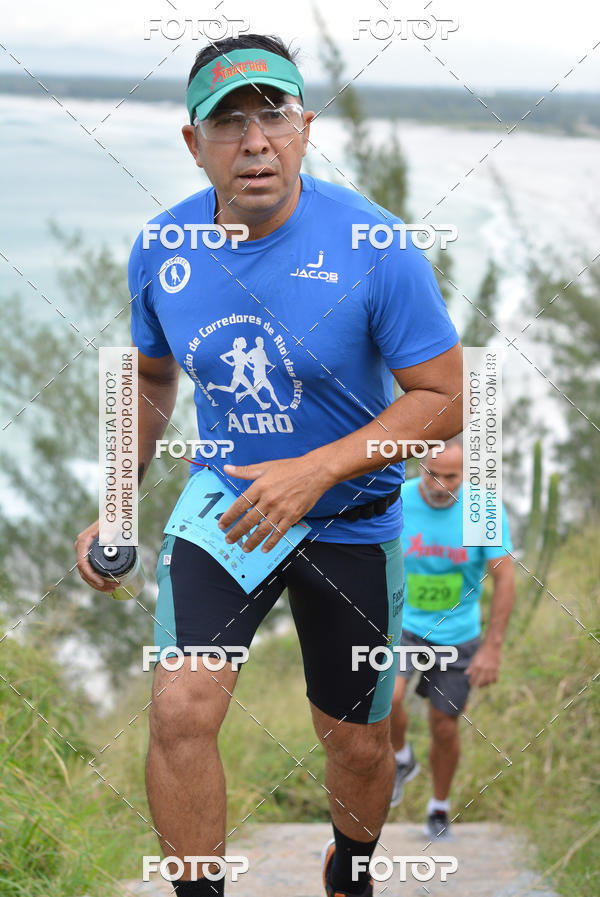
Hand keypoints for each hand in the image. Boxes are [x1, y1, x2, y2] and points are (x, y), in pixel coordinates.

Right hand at [74, 520, 116, 592]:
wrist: (115, 512)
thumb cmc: (114, 516)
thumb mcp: (113, 522)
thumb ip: (110, 528)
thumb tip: (106, 540)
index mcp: (84, 541)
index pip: (82, 563)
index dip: (91, 576)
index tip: (102, 583)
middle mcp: (82, 547)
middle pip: (84, 571)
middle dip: (97, 583)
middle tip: (112, 588)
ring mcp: (86, 551)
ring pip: (87, 573)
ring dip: (98, 583)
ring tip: (113, 588)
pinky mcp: (92, 554)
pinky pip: (92, 569)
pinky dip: (99, 578)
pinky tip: (108, 584)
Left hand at [218, 455, 332, 552]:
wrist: (315, 472)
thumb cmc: (291, 468)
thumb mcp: (266, 466)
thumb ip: (245, 471)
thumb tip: (227, 469)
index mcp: (260, 487)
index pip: (240, 505)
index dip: (229, 517)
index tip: (222, 525)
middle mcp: (268, 500)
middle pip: (249, 521)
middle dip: (237, 532)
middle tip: (229, 540)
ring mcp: (281, 510)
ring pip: (262, 530)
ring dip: (251, 541)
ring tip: (244, 548)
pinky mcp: (292, 517)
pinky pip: (279, 533)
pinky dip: (271, 542)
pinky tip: (264, 548)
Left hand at [465, 643, 501, 687]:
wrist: (492, 646)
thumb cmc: (482, 651)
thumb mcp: (475, 658)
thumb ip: (471, 666)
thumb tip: (466, 673)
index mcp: (477, 665)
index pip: (474, 677)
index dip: (472, 682)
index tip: (471, 684)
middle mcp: (484, 668)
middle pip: (482, 681)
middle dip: (480, 685)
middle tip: (478, 686)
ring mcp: (491, 669)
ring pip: (489, 681)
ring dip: (486, 684)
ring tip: (484, 685)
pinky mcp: (496, 668)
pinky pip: (495, 678)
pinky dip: (493, 681)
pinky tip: (492, 681)